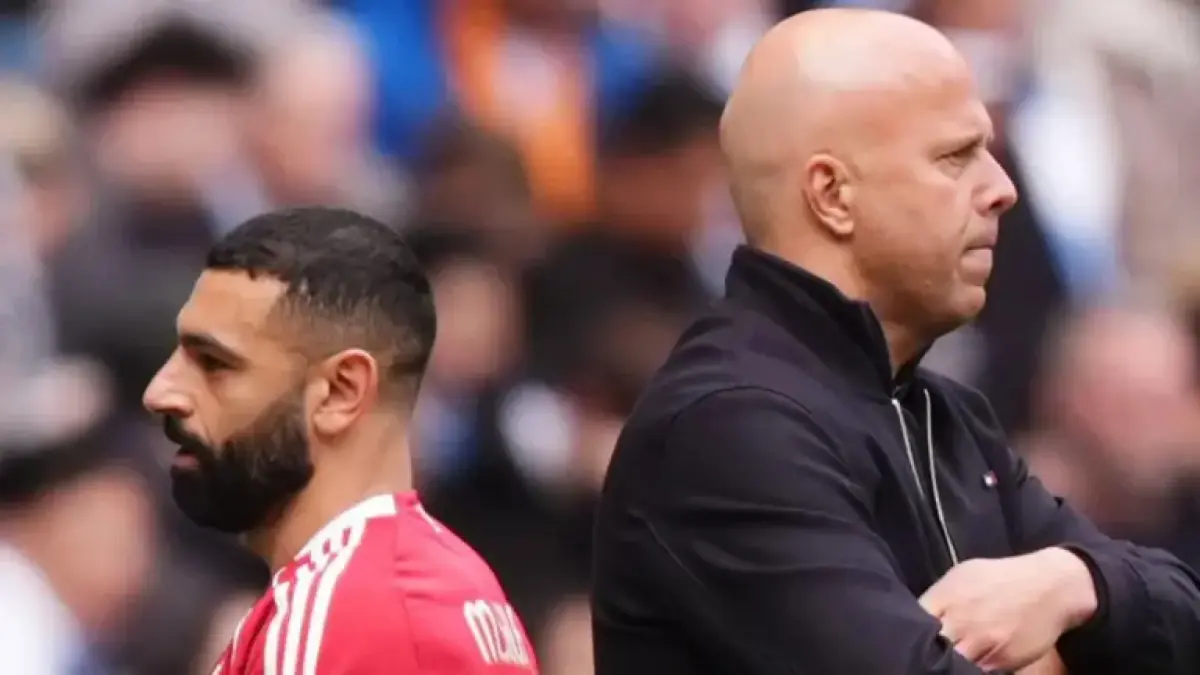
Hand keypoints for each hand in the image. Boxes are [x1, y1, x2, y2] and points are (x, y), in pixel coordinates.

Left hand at [919, 548, 1095, 670]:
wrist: (1051, 587)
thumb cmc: (1001, 578)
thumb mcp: (962, 575)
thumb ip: (938, 596)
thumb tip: (915, 613)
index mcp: (947, 597)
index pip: (913, 621)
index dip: (904, 630)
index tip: (902, 634)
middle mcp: (961, 622)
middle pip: (929, 647)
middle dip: (922, 650)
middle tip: (915, 654)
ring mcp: (982, 644)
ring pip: (950, 664)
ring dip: (942, 664)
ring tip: (934, 662)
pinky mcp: (1001, 663)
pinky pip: (975, 672)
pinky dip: (963, 671)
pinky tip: (957, 667)